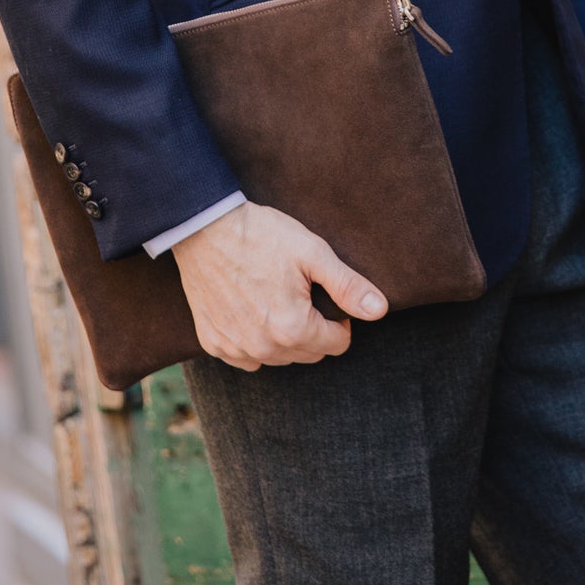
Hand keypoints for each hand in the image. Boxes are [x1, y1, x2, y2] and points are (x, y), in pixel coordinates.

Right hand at [172, 201, 387, 370]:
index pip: (337, 344)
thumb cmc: (262, 235)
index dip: (339, 319)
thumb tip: (380, 310)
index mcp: (293, 329)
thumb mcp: (312, 253)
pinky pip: (246, 357)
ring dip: (285, 337)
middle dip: (314, 329)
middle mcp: (263, 349)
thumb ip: (348, 286)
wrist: (205, 227)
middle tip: (301, 292)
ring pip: (279, 357)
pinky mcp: (213, 343)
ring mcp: (235, 349)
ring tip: (276, 297)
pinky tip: (251, 309)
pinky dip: (254, 340)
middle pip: (309, 354)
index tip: (324, 294)